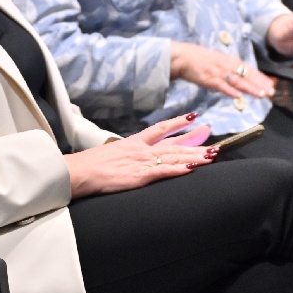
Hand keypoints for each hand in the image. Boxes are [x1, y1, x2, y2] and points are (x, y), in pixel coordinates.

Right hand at [65, 114, 217, 197]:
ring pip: (174, 157)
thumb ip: (126, 155)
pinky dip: (177, 169)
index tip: (194, 116)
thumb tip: (131, 158)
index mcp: (134, 143)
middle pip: (175, 145)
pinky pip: (162, 171)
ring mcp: (141, 162)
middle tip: (216, 143)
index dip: (179, 122)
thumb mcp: (111, 154)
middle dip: (197, 144)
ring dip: (194, 156)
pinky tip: (191, 168)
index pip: (161, 129)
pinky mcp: (138, 176)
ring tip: (212, 156)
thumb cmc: (89, 166)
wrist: (77, 172)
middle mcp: (142, 150)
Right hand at [168, 42, 274, 98]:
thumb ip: (230, 70)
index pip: (249, 69)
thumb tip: (240, 80)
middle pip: (247, 76)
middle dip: (260, 84)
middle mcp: (227, 66)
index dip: (261, 77)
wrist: (184, 57)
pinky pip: (221, 86)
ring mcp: (219, 72)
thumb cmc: (201, 60)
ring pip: (237, 81)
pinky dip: (230, 91)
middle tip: (271, 92)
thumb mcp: (219, 61)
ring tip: (261, 95)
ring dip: (250, 88)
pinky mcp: (209, 79)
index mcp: (230, 61)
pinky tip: (238, 96)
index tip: (271, 84)